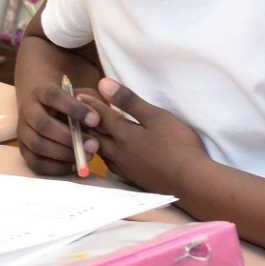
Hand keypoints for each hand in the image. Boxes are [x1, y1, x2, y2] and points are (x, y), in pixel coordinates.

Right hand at [17, 71, 99, 176]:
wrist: (44, 107)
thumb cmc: (70, 103)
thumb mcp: (82, 96)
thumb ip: (91, 104)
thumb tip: (98, 120)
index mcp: (41, 92)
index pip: (53, 97)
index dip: (73, 108)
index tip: (95, 119)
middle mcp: (28, 110)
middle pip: (42, 124)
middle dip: (69, 137)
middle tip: (94, 145)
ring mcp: (23, 131)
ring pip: (37, 145)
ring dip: (64, 153)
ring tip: (86, 156)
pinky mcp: (24, 149)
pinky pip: (35, 163)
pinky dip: (56, 167)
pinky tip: (74, 164)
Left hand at [87, 77, 208, 196]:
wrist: (191, 182)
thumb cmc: (177, 145)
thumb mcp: (155, 116)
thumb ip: (128, 101)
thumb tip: (102, 83)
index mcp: (122, 134)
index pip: (99, 115)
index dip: (89, 103)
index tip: (77, 95)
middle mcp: (117, 151)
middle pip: (93, 134)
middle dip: (83, 122)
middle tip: (73, 113)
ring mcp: (123, 167)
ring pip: (99, 151)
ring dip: (91, 139)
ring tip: (85, 132)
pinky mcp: (132, 178)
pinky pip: (109, 164)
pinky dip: (103, 155)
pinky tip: (107, 155)